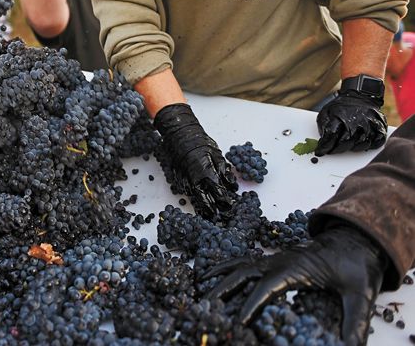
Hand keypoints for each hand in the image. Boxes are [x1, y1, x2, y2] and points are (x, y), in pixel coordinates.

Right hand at [153, 103, 237, 218]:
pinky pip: (187, 192)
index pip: (218, 191)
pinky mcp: (178, 179)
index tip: (229, 205)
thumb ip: (223, 170)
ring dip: (202, 207)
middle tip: (219, 217)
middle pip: (204, 199)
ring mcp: (184, 180)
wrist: (180, 136)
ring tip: (208, 214)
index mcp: (206, 171)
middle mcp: (194, 178)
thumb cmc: (199, 143)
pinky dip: (193, 199)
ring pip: (194, 198)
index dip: (224, 200)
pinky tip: (198, 204)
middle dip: (212, 209)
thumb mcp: (216, 154)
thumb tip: (231, 184)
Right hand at [206, 225, 387, 345]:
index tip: (238, 322)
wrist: (356, 238)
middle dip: (223, 290)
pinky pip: (243, 260)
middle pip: (243, 273)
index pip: (266, 288)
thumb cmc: (357, 264)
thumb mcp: (359, 294)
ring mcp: (274, 257)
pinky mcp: (274, 258)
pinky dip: (225, 266)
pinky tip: (212, 274)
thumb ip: (354, 322)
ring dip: (219, 277)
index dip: (250, 305)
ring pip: (238, 265)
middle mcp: (279, 260)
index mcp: (295, 268)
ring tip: (201, 290)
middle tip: (207, 307)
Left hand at [315, 91, 385, 155]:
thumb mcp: (326, 112)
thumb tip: (322, 142)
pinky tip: (362, 143)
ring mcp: (369, 124)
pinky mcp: (380, 127)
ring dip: (353, 148)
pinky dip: (369, 145)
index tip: (320, 152)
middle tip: (333, 150)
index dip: (325, 146)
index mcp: (340, 116)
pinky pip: (377, 142)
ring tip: (347, 144)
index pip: (332, 135)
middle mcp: (356, 121)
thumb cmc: (341, 107)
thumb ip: (324, 126)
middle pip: (346, 142)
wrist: (360, 96)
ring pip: (362, 144)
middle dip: (338, 149)